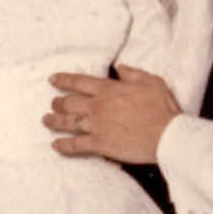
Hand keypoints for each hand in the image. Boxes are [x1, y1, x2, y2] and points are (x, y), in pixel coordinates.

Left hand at [44, 65, 180, 164]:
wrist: (166, 135)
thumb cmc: (161, 108)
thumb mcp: (151, 81)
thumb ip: (133, 73)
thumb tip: (121, 68)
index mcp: (109, 89)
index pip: (79, 82)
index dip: (64, 80)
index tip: (52, 80)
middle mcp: (98, 106)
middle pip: (69, 102)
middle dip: (58, 102)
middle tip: (52, 103)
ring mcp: (96, 126)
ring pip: (68, 122)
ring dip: (54, 121)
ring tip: (46, 121)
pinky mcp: (99, 144)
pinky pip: (75, 145)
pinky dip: (64, 145)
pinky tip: (55, 145)